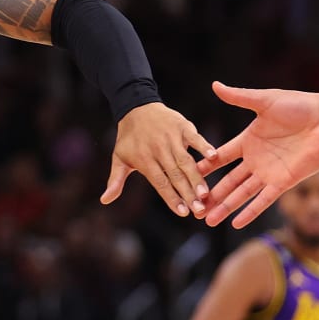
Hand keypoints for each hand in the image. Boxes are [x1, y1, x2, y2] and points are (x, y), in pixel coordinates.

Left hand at [102, 102, 214, 217]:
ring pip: (186, 160)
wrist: (136, 106)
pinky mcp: (182, 126)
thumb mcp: (119, 158)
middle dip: (188, 193)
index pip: (160, 182)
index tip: (183, 212)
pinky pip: (194, 137)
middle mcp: (158, 149)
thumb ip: (115, 180)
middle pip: (175, 175)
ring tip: (205, 194)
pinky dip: (203, 146)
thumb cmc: (129, 138)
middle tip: (199, 210)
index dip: (171, 198)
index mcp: (144, 159)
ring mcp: (171, 137)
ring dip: (197, 177)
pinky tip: (213, 157)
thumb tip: (104, 200)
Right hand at [198, 83, 318, 227]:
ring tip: (208, 219)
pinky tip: (236, 224)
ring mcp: (269, 173)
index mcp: (248, 140)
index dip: (205, 166)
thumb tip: (214, 85)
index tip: (187, 175)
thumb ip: (239, 97)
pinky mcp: (284, 183)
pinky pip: (264, 200)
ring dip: (225, 207)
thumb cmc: (300, 106)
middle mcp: (256, 160)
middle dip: (210, 194)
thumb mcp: (265, 100)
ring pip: (242, 194)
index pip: (221, 157)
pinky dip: (250, 212)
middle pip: (228, 180)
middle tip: (193, 206)